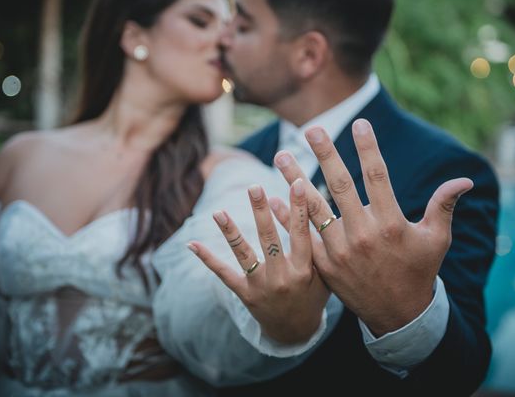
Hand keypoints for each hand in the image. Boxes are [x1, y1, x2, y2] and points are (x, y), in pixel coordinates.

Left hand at [187, 178, 329, 343]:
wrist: (295, 332)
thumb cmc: (312, 294)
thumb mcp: (322, 273)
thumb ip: (316, 244)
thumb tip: (299, 204)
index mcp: (305, 270)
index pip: (302, 234)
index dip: (299, 208)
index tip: (297, 182)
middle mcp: (281, 278)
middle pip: (269, 239)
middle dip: (261, 211)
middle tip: (254, 186)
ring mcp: (261, 286)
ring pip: (244, 254)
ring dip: (230, 231)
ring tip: (218, 212)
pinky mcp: (244, 294)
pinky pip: (223, 274)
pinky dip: (207, 259)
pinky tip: (192, 243)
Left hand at [271, 118, 472, 336]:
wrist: (397, 315)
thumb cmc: (420, 270)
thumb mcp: (437, 239)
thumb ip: (444, 206)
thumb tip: (465, 180)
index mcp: (392, 224)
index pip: (378, 176)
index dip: (369, 148)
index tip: (361, 124)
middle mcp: (364, 234)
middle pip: (341, 186)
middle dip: (326, 155)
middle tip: (312, 130)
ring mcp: (341, 250)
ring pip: (314, 207)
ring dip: (294, 180)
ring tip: (280, 156)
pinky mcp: (325, 264)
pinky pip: (303, 235)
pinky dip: (287, 216)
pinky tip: (273, 198)